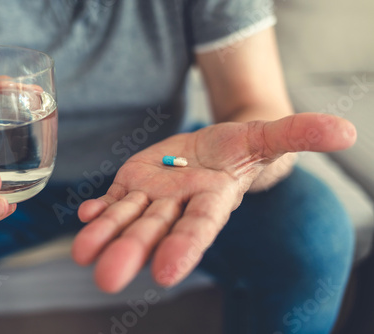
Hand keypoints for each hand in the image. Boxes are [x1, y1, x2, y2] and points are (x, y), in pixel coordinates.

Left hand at [72, 113, 356, 291]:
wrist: (212, 148)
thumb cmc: (241, 147)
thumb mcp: (267, 136)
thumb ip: (298, 134)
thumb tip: (345, 129)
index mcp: (212, 201)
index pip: (199, 228)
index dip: (185, 247)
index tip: (167, 273)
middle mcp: (179, 206)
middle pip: (154, 230)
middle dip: (132, 251)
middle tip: (108, 277)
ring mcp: (152, 197)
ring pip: (127, 218)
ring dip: (104, 234)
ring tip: (82, 252)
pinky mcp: (133, 184)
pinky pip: (114, 199)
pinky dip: (99, 209)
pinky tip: (85, 215)